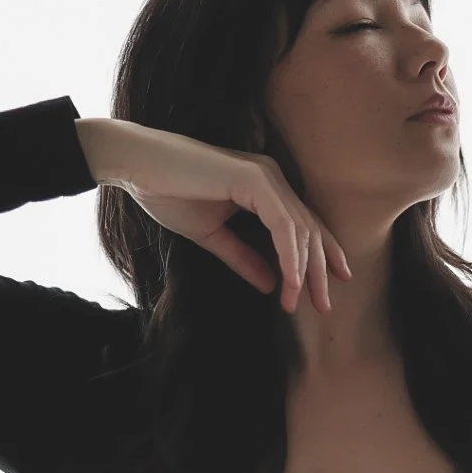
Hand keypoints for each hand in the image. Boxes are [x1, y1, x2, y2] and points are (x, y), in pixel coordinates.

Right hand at [109, 122, 352, 312]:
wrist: (138, 165)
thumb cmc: (168, 192)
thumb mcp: (211, 235)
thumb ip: (243, 257)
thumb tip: (271, 285)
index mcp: (265, 188)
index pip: (304, 225)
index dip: (322, 255)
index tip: (333, 285)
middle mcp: (272, 178)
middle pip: (309, 229)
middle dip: (319, 271)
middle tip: (324, 306)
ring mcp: (266, 176)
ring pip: (300, 229)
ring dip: (303, 270)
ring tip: (296, 302)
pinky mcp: (254, 179)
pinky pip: (282, 224)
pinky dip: (289, 255)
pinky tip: (290, 281)